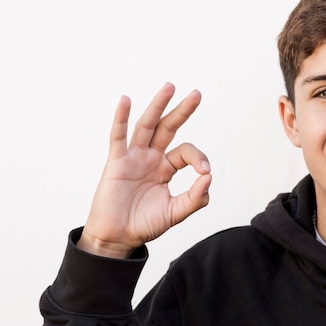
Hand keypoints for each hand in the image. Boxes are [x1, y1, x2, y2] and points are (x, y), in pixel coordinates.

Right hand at [78, 83, 211, 257]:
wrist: (117, 239)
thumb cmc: (145, 225)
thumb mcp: (176, 213)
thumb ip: (195, 198)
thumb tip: (209, 177)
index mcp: (166, 168)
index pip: (186, 152)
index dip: (199, 158)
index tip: (204, 173)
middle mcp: (151, 158)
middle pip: (168, 128)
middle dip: (182, 111)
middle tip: (197, 94)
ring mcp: (133, 158)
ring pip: (147, 126)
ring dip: (158, 106)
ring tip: (170, 86)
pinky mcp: (116, 162)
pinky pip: (118, 136)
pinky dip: (121, 118)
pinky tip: (125, 100)